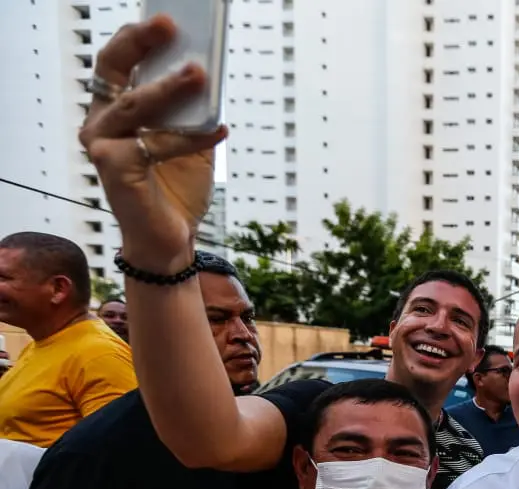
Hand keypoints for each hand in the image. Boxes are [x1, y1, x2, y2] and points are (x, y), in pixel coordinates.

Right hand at [78, 16, 227, 271]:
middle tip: (169, 25)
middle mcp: (100, 123)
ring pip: (135, 105)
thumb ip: (191, 109)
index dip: (136, 37)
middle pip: (112, 71)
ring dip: (169, 87)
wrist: (171, 238)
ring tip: (199, 72)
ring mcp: (102, 145)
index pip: (116, 62)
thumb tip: (207, 70)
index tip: (165, 20)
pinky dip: (192, 137)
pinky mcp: (114, 168)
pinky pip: (157, 144)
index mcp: (114, 110)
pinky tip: (220, 130)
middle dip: (140, 43)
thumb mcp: (189, 139)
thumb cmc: (176, 186)